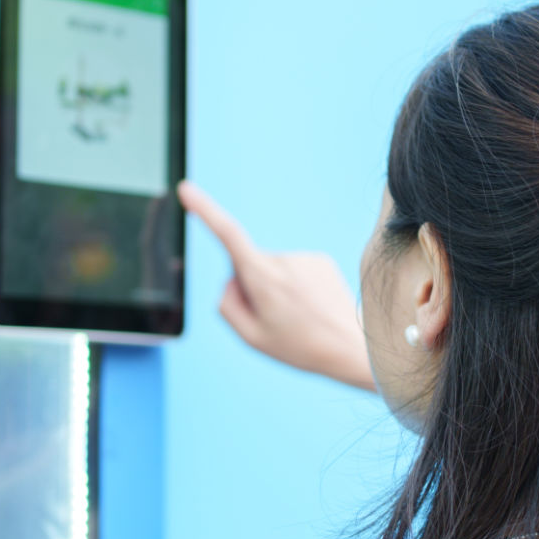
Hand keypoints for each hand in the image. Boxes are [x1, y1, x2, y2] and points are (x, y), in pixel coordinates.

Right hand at [179, 181, 376, 390]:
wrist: (353, 347)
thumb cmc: (301, 347)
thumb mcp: (252, 337)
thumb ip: (227, 306)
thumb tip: (231, 280)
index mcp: (262, 278)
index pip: (227, 234)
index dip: (204, 209)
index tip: (186, 190)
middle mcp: (283, 260)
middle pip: (248, 266)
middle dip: (252, 288)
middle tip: (276, 320)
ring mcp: (304, 258)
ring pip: (272, 270)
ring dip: (276, 290)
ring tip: (299, 317)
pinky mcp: (320, 260)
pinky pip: (293, 270)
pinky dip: (295, 287)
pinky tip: (311, 307)